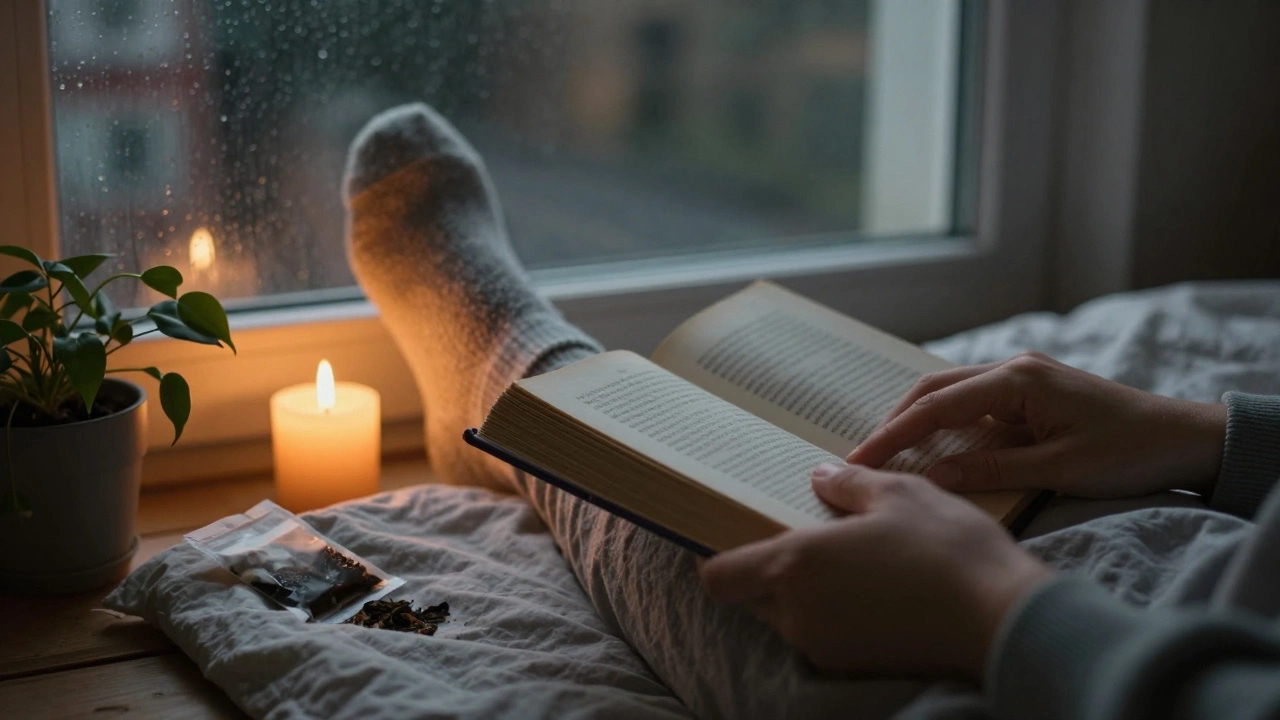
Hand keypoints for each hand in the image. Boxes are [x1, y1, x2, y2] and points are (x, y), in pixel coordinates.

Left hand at [700, 464, 1051, 681]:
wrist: (1006, 619)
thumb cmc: (948, 547)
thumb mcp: (898, 493)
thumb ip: (848, 484)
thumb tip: (821, 477)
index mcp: (795, 566)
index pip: (717, 577)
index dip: (718, 557)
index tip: (734, 534)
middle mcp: (799, 614)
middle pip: (752, 595)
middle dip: (770, 569)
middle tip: (808, 534)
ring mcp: (826, 647)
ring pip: (789, 616)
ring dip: (806, 591)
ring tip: (852, 557)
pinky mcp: (856, 666)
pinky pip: (824, 635)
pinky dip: (835, 613)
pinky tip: (875, 587)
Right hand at [848, 352, 1227, 498]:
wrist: (1185, 438)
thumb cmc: (1130, 451)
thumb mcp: (1060, 469)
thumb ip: (992, 470)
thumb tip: (931, 476)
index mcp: (1017, 380)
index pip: (935, 406)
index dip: (893, 435)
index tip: (859, 460)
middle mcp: (1013, 370)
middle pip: (933, 389)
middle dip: (894, 422)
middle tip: (862, 458)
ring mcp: (1021, 380)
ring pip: (950, 394)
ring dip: (916, 421)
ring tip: (886, 454)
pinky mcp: (1029, 396)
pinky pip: (973, 406)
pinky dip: (944, 425)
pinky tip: (930, 449)